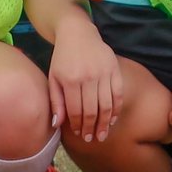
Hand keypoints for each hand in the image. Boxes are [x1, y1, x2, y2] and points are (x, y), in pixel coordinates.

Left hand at [49, 19, 123, 143]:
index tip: (80, 134)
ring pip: (107, 105)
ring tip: (102, 135)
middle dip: (92, 128)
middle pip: (92, 110)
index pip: (76, 110)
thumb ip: (56, 101)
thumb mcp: (53, 78)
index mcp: (70, 80)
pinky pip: (118, 94)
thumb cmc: (62, 58)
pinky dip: (116, 109)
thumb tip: (57, 125)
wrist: (77, 33)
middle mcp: (88, 77)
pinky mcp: (114, 68)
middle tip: (92, 139)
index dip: (78, 125)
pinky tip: (112, 119)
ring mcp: (103, 72)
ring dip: (105, 123)